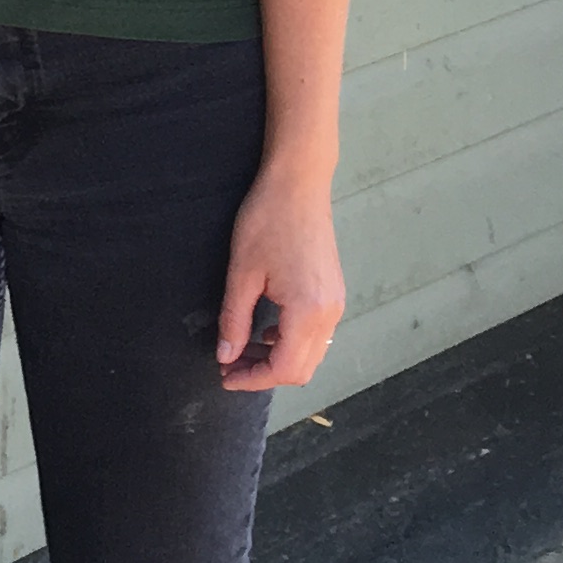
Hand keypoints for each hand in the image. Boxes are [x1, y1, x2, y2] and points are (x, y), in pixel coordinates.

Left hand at [216, 161, 343, 392]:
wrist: (299, 184)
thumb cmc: (267, 220)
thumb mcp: (242, 272)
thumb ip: (234, 319)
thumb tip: (226, 356)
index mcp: (308, 311)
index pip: (284, 368)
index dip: (253, 379)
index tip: (225, 376)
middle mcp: (330, 313)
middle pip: (302, 368)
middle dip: (265, 374)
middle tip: (230, 366)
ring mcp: (336, 303)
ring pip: (311, 354)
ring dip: (278, 359)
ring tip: (243, 349)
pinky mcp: (334, 292)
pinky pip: (317, 334)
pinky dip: (292, 342)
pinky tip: (266, 331)